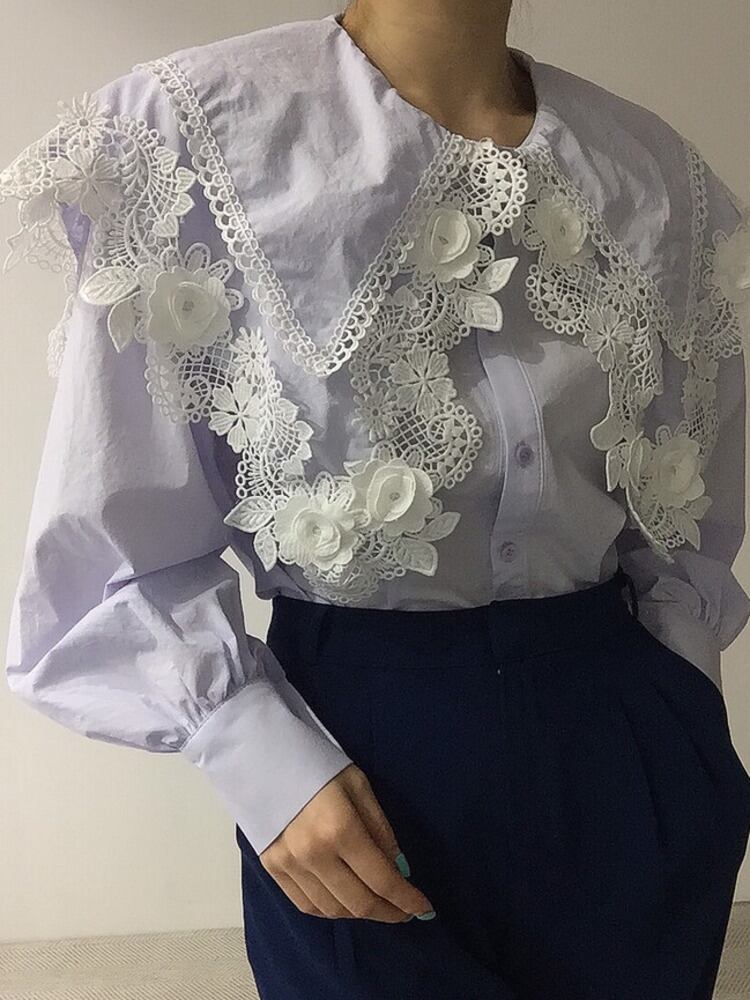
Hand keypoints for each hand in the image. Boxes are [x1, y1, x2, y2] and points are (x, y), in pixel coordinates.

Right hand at [259, 763, 434, 921]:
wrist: (261, 754)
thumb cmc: (316, 762)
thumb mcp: (358, 785)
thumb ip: (380, 829)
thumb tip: (398, 867)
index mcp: (340, 828)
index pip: (381, 879)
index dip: (407, 900)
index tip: (425, 909)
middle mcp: (313, 854)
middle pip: (359, 903)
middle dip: (389, 912)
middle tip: (405, 912)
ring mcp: (288, 864)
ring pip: (333, 910)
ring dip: (361, 913)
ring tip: (378, 904)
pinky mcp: (271, 868)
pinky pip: (306, 904)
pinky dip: (331, 910)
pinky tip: (346, 902)